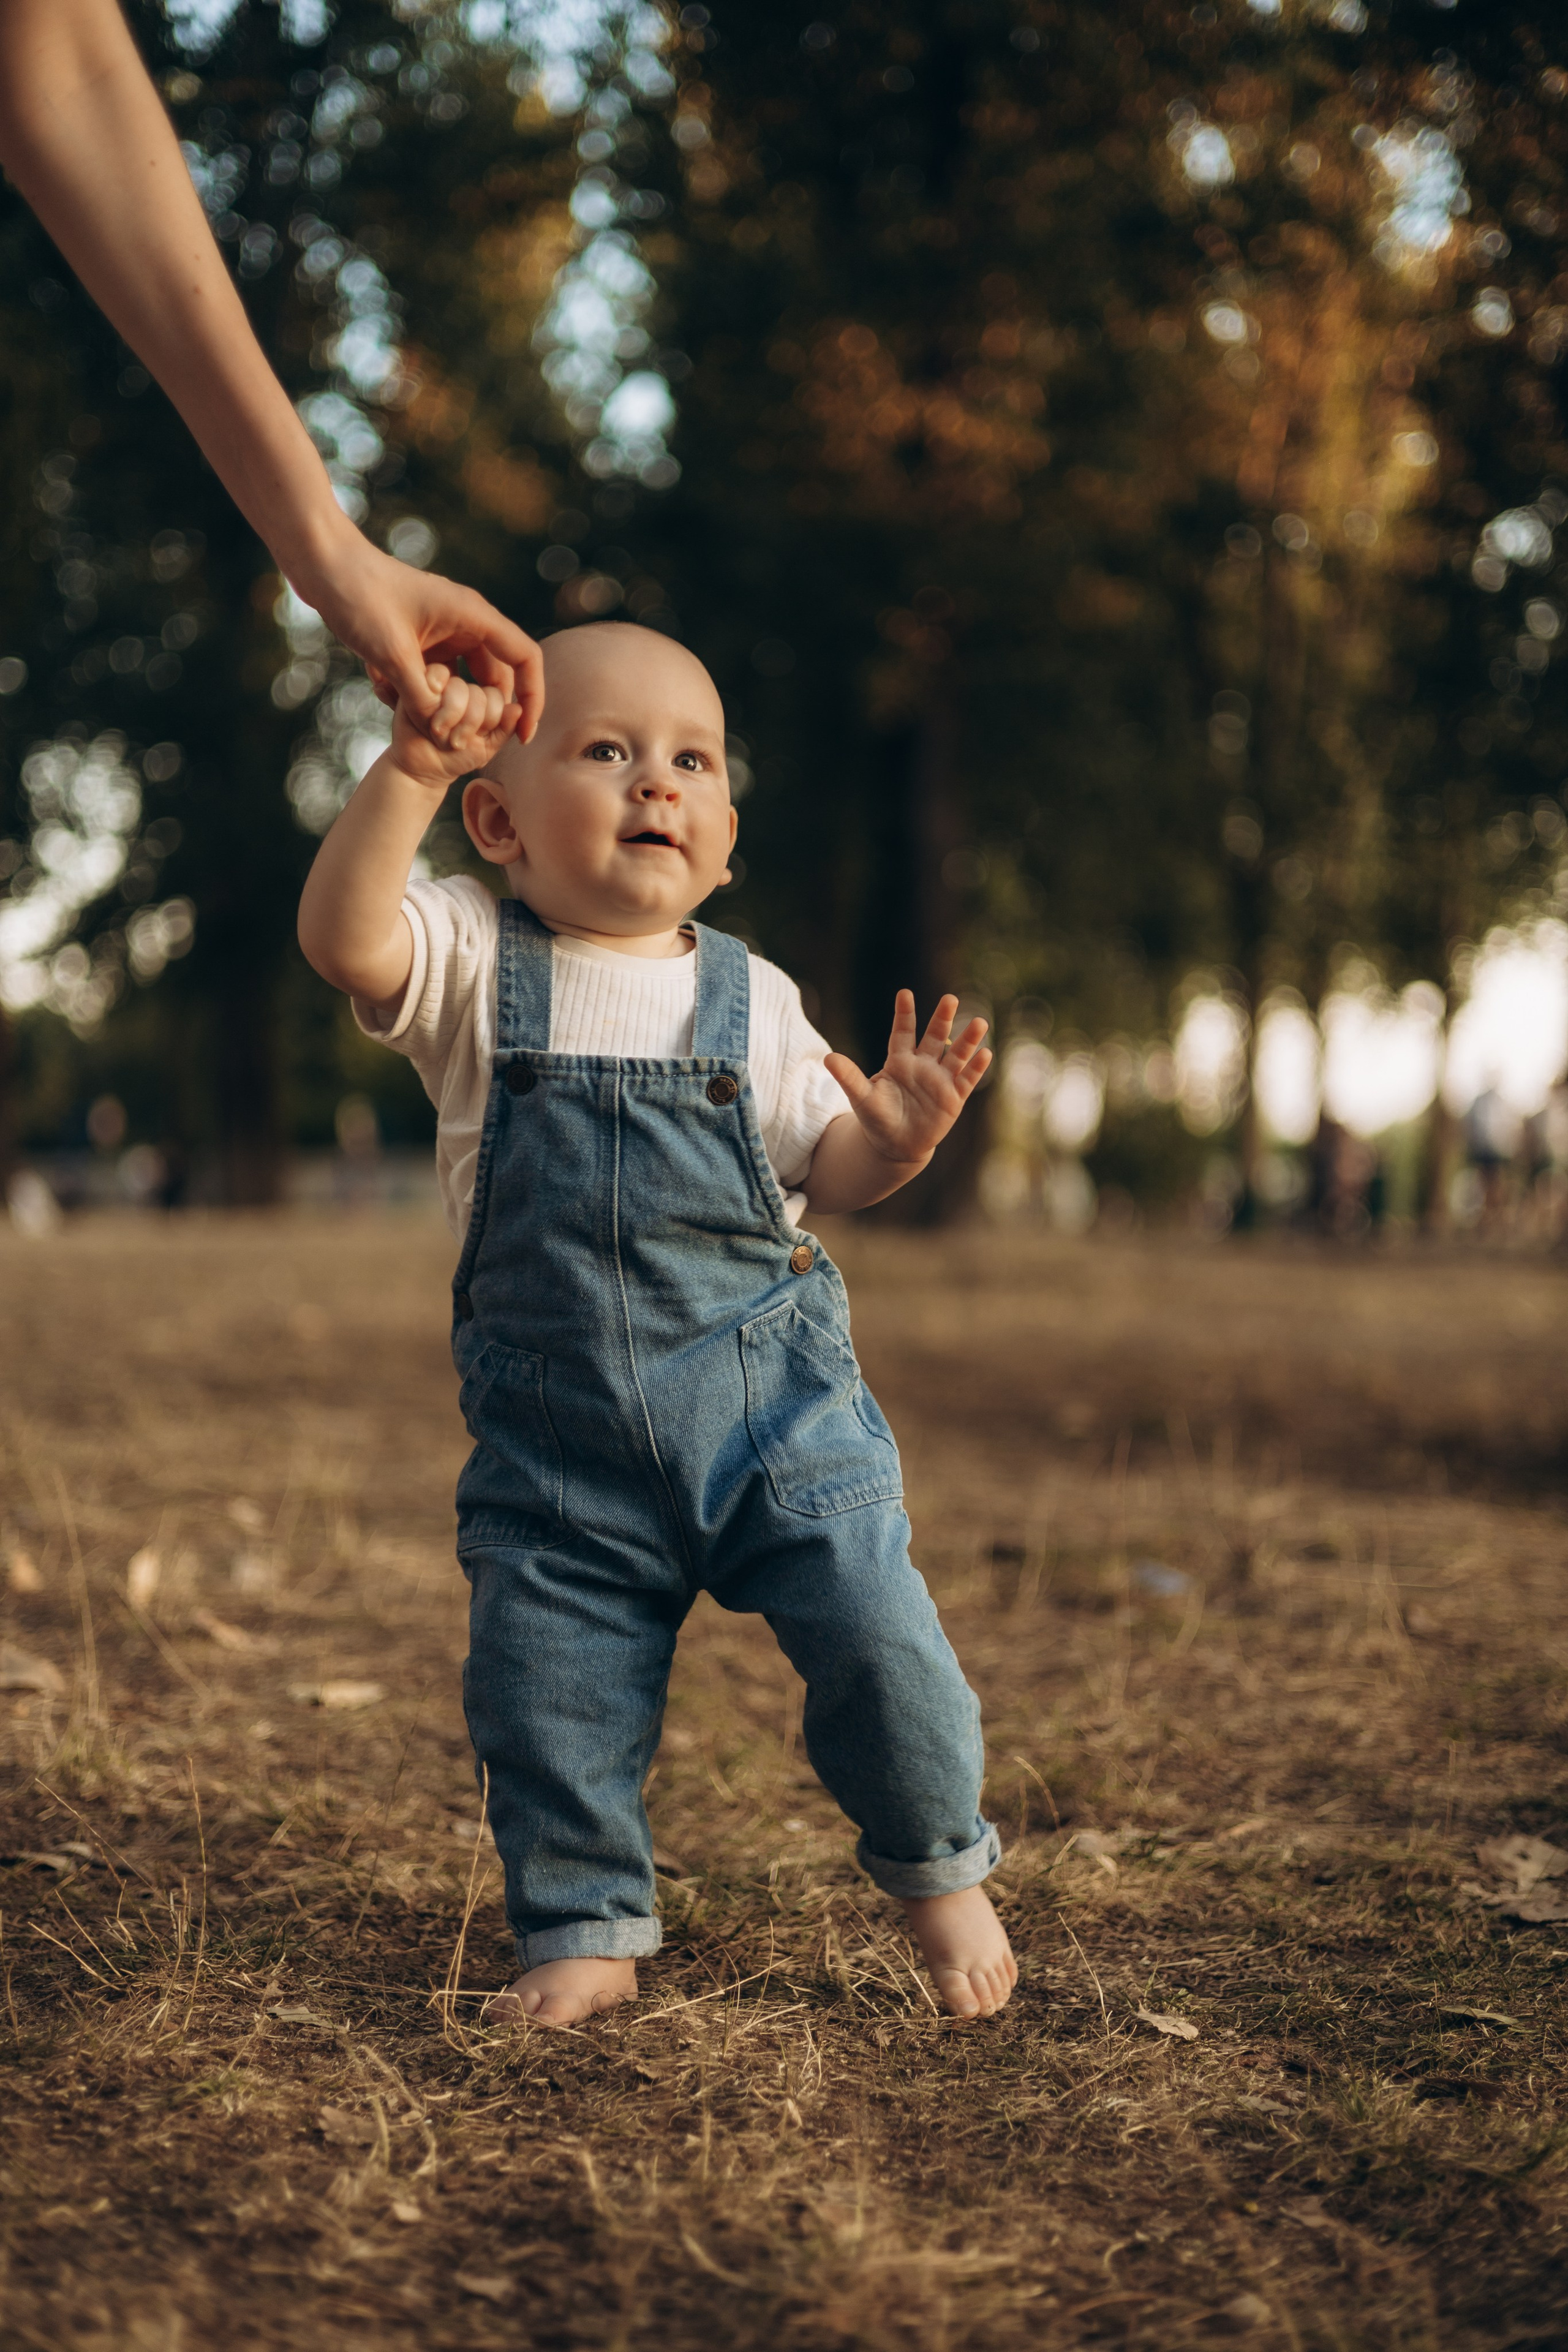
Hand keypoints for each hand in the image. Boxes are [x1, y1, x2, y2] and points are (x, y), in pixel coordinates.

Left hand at [307, 538, 544, 745]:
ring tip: (421, 722)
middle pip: (496, 674)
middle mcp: (466, 621)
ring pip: (465, 677)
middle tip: (459, 741)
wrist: (324, 564)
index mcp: (473, 615)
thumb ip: (420, 697)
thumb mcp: (391, 654)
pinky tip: (391, 697)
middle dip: (483, 710)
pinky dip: (424, 691)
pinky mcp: (422, 635)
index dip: (532, 698)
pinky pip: (438, 672)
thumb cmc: (360, 597)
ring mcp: (444, 628)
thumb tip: (441, 732)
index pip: (524, 658)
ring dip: (448, 704)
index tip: (522, 734)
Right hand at [389, 666, 520, 789]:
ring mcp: (444, 683)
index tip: (474, 740)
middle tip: (454, 742)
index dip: (489, 721)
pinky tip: (429, 716)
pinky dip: (435, 699)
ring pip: (460, 687)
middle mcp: (467, 688)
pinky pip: (437, 675)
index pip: (498, 698)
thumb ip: (505, 729)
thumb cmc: (456, 757)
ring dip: (450, 717)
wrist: (422, 767)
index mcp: (485, 700)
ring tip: (439, 734)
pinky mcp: (420, 678)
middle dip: (469, 724)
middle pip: (480, 694)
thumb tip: (518, 709)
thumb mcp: (487, 748)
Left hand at [825, 991, 991, 1166]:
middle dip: (942, 1018)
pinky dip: (976, 1068)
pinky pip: (967, 1079)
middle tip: (950, 998)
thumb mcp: (862, 1098)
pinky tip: (985, 1053)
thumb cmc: (877, 1118)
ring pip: (956, 1055)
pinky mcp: (954, 1097)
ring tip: (979, 1022)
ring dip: (968, 1040)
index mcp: (899, 1060)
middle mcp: (923, 1065)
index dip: (904, 1014)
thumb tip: (828, 1059)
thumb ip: (849, 1077)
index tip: (904, 993)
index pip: (902, 1032)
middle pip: (935, 1037)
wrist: (896, 1145)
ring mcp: (940, 1079)